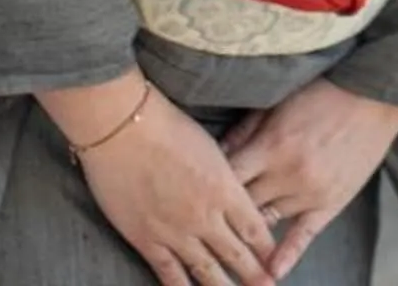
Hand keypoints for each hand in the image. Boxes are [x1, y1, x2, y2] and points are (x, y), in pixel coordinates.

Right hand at [50, 76, 278, 285]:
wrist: (123, 128)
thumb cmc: (166, 126)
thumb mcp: (210, 147)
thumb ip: (224, 174)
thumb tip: (233, 189)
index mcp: (225, 189)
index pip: (254, 228)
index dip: (267, 248)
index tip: (275, 261)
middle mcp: (205, 216)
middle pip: (237, 255)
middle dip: (254, 275)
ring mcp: (176, 231)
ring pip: (206, 270)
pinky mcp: (147, 238)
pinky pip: (169, 271)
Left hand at [225, 80, 397, 276]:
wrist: (371, 98)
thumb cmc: (322, 96)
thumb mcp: (277, 106)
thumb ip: (245, 132)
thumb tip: (217, 154)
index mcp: (271, 147)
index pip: (228, 178)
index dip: (210, 187)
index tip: (196, 195)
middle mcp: (287, 174)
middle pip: (243, 204)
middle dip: (225, 211)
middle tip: (206, 222)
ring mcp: (310, 193)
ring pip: (268, 220)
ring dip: (250, 229)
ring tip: (229, 244)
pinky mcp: (331, 203)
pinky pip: (305, 235)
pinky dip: (288, 254)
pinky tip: (273, 270)